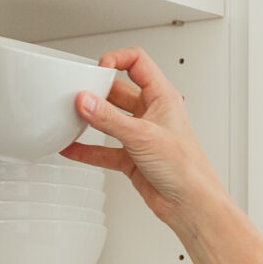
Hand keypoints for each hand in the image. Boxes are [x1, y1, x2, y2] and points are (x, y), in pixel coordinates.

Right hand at [63, 49, 226, 233]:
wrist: (190, 203)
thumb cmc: (186, 167)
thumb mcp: (142, 136)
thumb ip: (110, 119)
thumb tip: (86, 101)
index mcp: (162, 97)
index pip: (137, 62)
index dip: (116, 60)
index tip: (97, 70)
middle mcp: (151, 113)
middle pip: (118, 91)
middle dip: (98, 92)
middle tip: (79, 96)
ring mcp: (140, 135)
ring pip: (110, 120)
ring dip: (91, 120)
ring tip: (72, 118)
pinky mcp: (132, 158)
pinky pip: (105, 149)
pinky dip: (89, 149)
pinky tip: (74, 148)